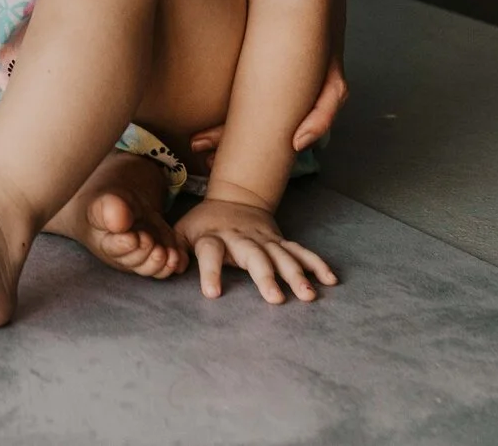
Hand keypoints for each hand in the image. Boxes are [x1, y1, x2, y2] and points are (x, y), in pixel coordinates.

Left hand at [173, 193, 337, 303]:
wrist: (234, 198)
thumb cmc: (202, 223)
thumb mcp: (181, 230)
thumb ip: (172, 248)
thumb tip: (167, 266)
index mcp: (214, 237)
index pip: (210, 252)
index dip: (210, 271)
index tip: (212, 294)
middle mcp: (241, 238)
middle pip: (254, 256)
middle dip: (265, 277)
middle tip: (275, 300)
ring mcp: (264, 239)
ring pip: (282, 256)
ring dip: (296, 274)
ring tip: (308, 296)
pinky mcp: (280, 241)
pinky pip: (300, 252)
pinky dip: (316, 264)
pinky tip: (330, 280)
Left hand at [190, 0, 353, 164]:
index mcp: (328, 58)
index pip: (330, 97)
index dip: (317, 122)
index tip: (296, 141)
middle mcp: (306, 76)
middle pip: (291, 120)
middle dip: (261, 143)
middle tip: (224, 153)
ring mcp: (281, 79)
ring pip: (264, 119)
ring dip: (233, 136)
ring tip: (199, 146)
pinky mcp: (255, 74)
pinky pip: (243, 105)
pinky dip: (224, 121)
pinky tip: (195, 133)